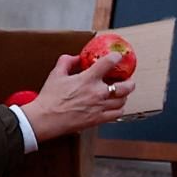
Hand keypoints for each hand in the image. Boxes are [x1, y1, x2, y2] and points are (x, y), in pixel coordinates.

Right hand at [20, 52, 134, 141]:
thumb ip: (67, 62)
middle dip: (130, 82)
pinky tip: (116, 107)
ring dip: (124, 96)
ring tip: (122, 94)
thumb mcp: (56, 74)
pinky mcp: (98, 119)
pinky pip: (117, 114)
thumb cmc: (50, 97)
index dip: (116, 57)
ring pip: (122, 101)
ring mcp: (99, 107)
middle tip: (129, 80)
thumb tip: (76, 58)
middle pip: (125, 86)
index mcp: (88, 79)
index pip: (109, 63)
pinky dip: (119, 109)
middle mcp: (97, 93)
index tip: (118, 56)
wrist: (46, 118)